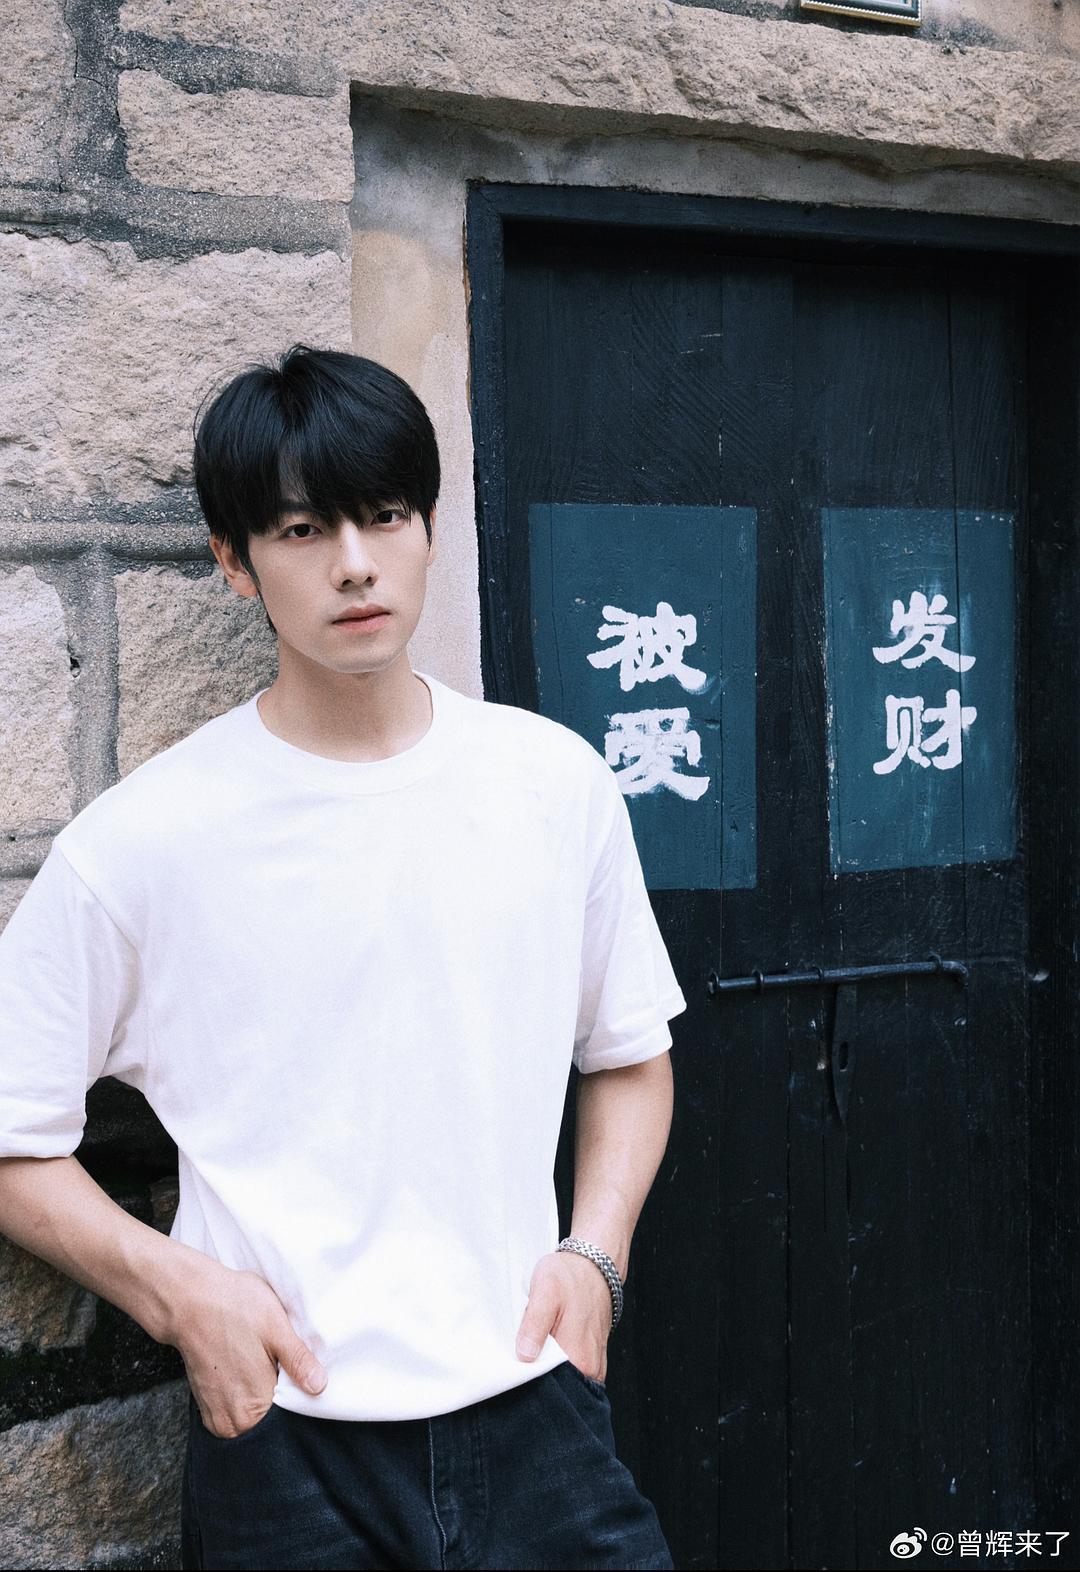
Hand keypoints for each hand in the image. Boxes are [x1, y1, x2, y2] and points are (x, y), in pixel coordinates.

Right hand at [171, 1259, 326, 1438]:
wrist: (190, 1300)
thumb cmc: (232, 1307)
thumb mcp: (275, 1327)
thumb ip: (298, 1361)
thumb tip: (320, 1386)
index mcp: (251, 1411)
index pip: (291, 1420)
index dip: (301, 1396)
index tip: (301, 1374)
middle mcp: (232, 1424)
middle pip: (272, 1421)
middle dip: (283, 1396)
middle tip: (279, 1364)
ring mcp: (218, 1418)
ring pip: (256, 1416)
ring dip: (265, 1394)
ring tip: (262, 1364)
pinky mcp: (209, 1408)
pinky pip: (240, 1410)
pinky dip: (249, 1393)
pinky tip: (250, 1367)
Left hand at [515, 1249, 612, 1383]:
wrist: (594, 1265)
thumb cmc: (569, 1276)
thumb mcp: (545, 1291)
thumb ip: (534, 1325)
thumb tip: (525, 1356)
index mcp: (579, 1357)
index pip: (549, 1388)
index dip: (527, 1382)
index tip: (513, 1369)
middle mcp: (590, 1368)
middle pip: (557, 1387)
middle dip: (536, 1378)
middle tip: (520, 1356)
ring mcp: (593, 1364)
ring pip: (564, 1380)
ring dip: (546, 1370)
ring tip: (533, 1350)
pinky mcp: (593, 1357)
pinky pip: (572, 1372)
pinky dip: (557, 1365)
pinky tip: (546, 1348)